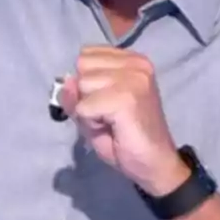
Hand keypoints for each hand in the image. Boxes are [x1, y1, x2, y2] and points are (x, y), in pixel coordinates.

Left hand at [60, 46, 190, 195]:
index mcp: (132, 60)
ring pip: (81, 85)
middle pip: (82, 66)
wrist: (154, 165)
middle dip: (86, 93)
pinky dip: (90, 123)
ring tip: (111, 121)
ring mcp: (133, 78)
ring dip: (88, 109)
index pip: (86, 54)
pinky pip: (84, 107)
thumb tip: (65, 81)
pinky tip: (113, 128)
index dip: (87, 82)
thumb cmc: (125, 138)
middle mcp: (136, 63)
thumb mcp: (92, 111)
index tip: (106, 101)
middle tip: (107, 114)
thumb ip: (76, 94)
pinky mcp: (127, 98)